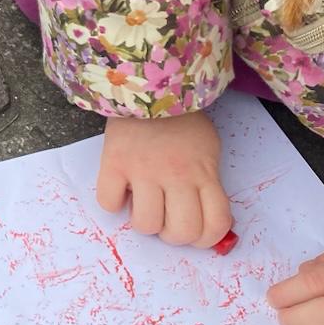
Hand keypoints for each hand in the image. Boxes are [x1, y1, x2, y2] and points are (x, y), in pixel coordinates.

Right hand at [97, 113, 232, 247]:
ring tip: (142, 204)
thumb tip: (205, 220)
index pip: (214, 225)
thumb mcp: (207, 149)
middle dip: (172, 235)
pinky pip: (110, 202)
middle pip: (180, 231)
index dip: (205, 239)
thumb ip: (208, 181)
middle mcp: (176, 174)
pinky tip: (121, 189)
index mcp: (203, 172)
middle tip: (166, 220)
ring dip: (144, 222)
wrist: (147, 85)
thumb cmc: (181, 121)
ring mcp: (143, 169)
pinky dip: (114, 202)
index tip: (195, 231)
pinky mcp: (114, 162)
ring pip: (146, 224)